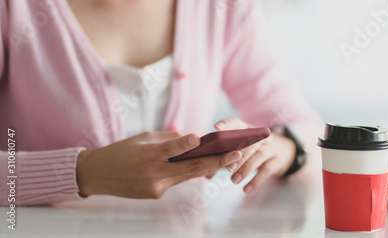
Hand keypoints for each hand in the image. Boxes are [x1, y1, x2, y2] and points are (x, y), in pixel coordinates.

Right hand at [76, 131, 241, 198]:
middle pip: (190, 168)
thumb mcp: (143, 139)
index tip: (200, 138)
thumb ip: (168, 140)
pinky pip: (176, 181)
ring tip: (228, 159)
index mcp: (147, 156)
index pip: (170, 149)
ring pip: (187, 176)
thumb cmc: (121, 151)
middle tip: (236, 154)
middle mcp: (153, 174)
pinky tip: (200, 165)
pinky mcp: (155, 194)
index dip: (185, 144)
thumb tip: (191, 141)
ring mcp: (156, 187)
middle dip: (216, 162)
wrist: (98, 175)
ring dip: (207, 167)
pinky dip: (185, 172)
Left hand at [213, 117, 295, 193]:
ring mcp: (270, 147)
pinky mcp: (277, 161)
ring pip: (259, 156)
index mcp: (247, 129)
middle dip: (239, 155)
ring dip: (246, 168)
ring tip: (234, 180)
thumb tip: (206, 173)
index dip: (227, 125)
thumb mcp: (243, 147)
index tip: (216, 129)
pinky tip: (246, 189)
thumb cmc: (253, 150)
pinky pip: (267, 170)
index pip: (236, 123)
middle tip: (228, 168)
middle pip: (249, 143)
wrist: (283, 151)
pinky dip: (256, 181)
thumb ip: (226, 156)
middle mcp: (260, 136)